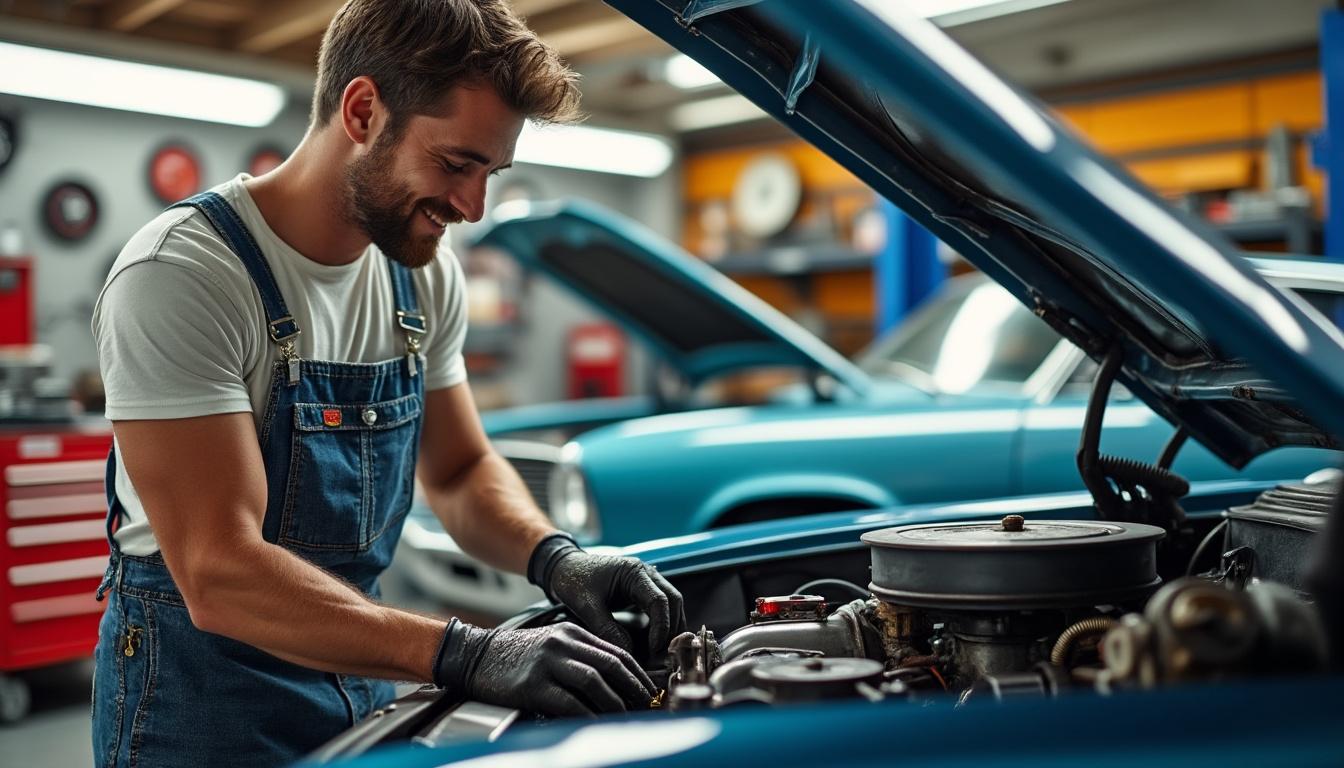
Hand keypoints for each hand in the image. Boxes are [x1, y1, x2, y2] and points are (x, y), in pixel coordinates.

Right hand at [434, 619, 655, 716]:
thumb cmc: (516, 656)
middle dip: (633, 688)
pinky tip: (596, 723)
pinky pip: (568, 702)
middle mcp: (562, 643)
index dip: (637, 673)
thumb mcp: (552, 645)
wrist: (475, 656)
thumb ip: (580, 656)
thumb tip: (615, 682)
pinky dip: (587, 714)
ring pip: (594, 681)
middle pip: (610, 665)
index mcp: (572, 633)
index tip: (649, 690)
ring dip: (615, 702)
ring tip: (627, 717)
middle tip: (647, 705)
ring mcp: (547, 663)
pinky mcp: (533, 684)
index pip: (616, 651)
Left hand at [546, 547, 685, 657]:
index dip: (661, 627)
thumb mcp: (585, 605)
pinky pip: (661, 607)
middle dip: (671, 628)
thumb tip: (628, 653)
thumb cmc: (573, 580)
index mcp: (634, 572)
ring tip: (659, 652)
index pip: (659, 601)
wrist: (564, 567)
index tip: (653, 650)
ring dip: (670, 627)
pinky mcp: (642, 590)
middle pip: (674, 600)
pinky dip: (662, 624)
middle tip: (662, 654)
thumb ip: (606, 628)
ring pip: (672, 603)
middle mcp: (646, 573)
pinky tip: (653, 643)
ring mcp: (647, 580)